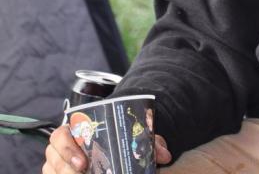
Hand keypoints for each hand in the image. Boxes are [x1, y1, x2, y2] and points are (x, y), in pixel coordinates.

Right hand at [42, 126, 172, 171]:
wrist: (117, 145)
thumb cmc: (121, 138)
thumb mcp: (135, 137)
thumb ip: (150, 142)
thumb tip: (165, 156)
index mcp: (77, 130)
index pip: (59, 135)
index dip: (66, 148)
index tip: (82, 162)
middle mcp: (62, 146)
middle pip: (52, 156)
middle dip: (64, 168)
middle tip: (82, 173)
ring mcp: (58, 163)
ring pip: (51, 170)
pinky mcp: (59, 173)